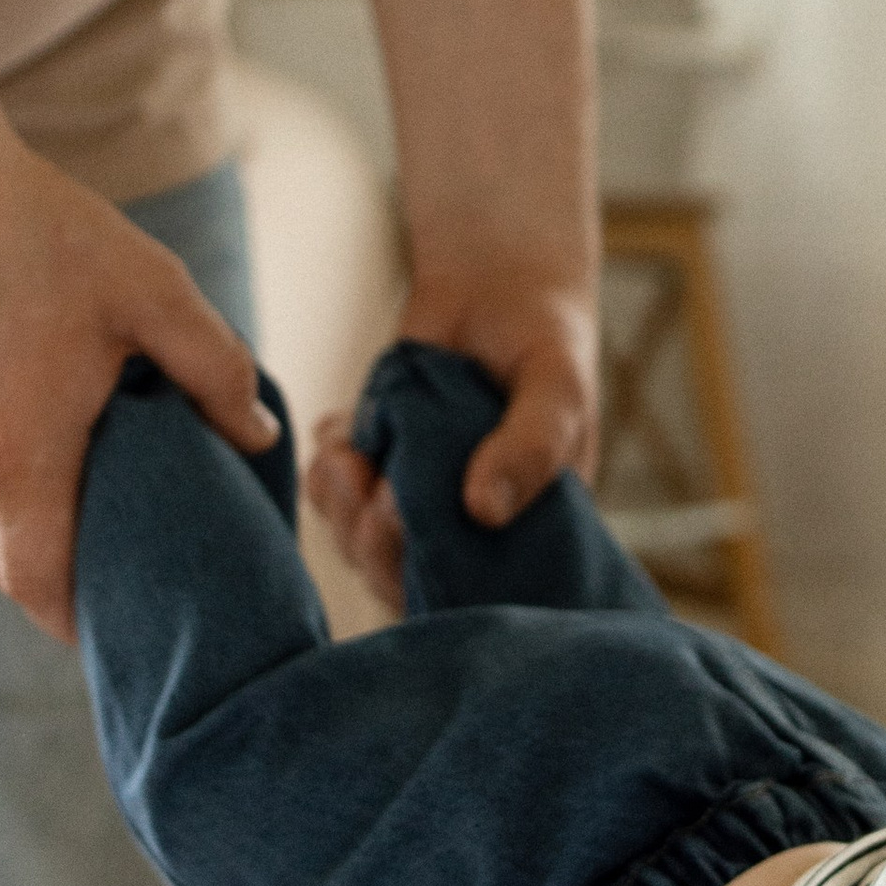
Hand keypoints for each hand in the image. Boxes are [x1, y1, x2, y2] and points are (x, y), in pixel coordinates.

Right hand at [0, 125, 272, 640]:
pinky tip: (28, 436)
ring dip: (20, 525)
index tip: (119, 631)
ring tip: (82, 504)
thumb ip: (215, 370)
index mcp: (18, 455)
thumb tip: (257, 437)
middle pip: (2, 565)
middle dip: (56, 584)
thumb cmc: (39, 232)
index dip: (79, 618)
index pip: (41, 583)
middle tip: (115, 577)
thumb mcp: (153, 291)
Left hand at [305, 257, 597, 608]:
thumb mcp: (557, 390)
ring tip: (350, 451)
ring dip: (341, 507)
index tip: (404, 523)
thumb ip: (532, 447)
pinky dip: (327, 470)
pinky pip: (334, 497)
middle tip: (373, 487)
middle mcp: (470, 532)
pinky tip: (345, 428)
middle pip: (405, 582)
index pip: (475, 599)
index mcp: (528, 536)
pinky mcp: (379, 469)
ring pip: (360, 544)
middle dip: (374, 545)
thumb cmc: (545, 345)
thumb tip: (484, 511)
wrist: (496, 286)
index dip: (429, 585)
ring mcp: (419, 503)